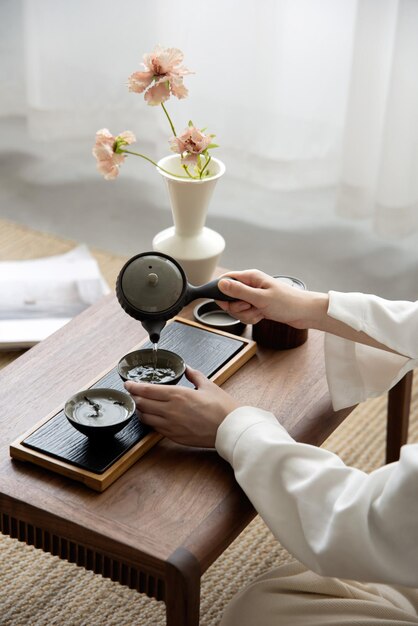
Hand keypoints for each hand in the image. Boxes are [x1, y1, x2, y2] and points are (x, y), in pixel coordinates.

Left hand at [124, 366, 239, 446]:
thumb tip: (187, 368)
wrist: (229, 430)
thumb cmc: (222, 408)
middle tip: (131, 393)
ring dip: (140, 410)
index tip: (128, 384)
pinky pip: (155, 428)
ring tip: (140, 405)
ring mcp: (171, 425)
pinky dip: (150, 421)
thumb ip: (194, 375)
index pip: (147, 390)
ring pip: (146, 418)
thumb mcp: (208, 385)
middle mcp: (171, 410)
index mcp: (178, 395)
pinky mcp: (174, 436)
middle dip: (134, 397)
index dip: (134, 387)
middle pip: (142, 404)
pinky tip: (152, 417)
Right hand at [217, 269, 317, 328]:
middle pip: (230, 298)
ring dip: (246, 314)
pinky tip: (262, 316)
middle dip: (238, 308)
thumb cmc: (288, 303)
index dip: (222, 293)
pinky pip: (246, 314)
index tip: (226, 303)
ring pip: (237, 308)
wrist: (304, 313)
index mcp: (251, 277)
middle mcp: (251, 285)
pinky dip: (252, 318)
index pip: (226, 280)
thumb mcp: (260, 298)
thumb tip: (221, 284)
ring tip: (260, 312)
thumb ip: (239, 291)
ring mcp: (254, 296)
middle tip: (251, 307)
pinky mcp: (257, 306)